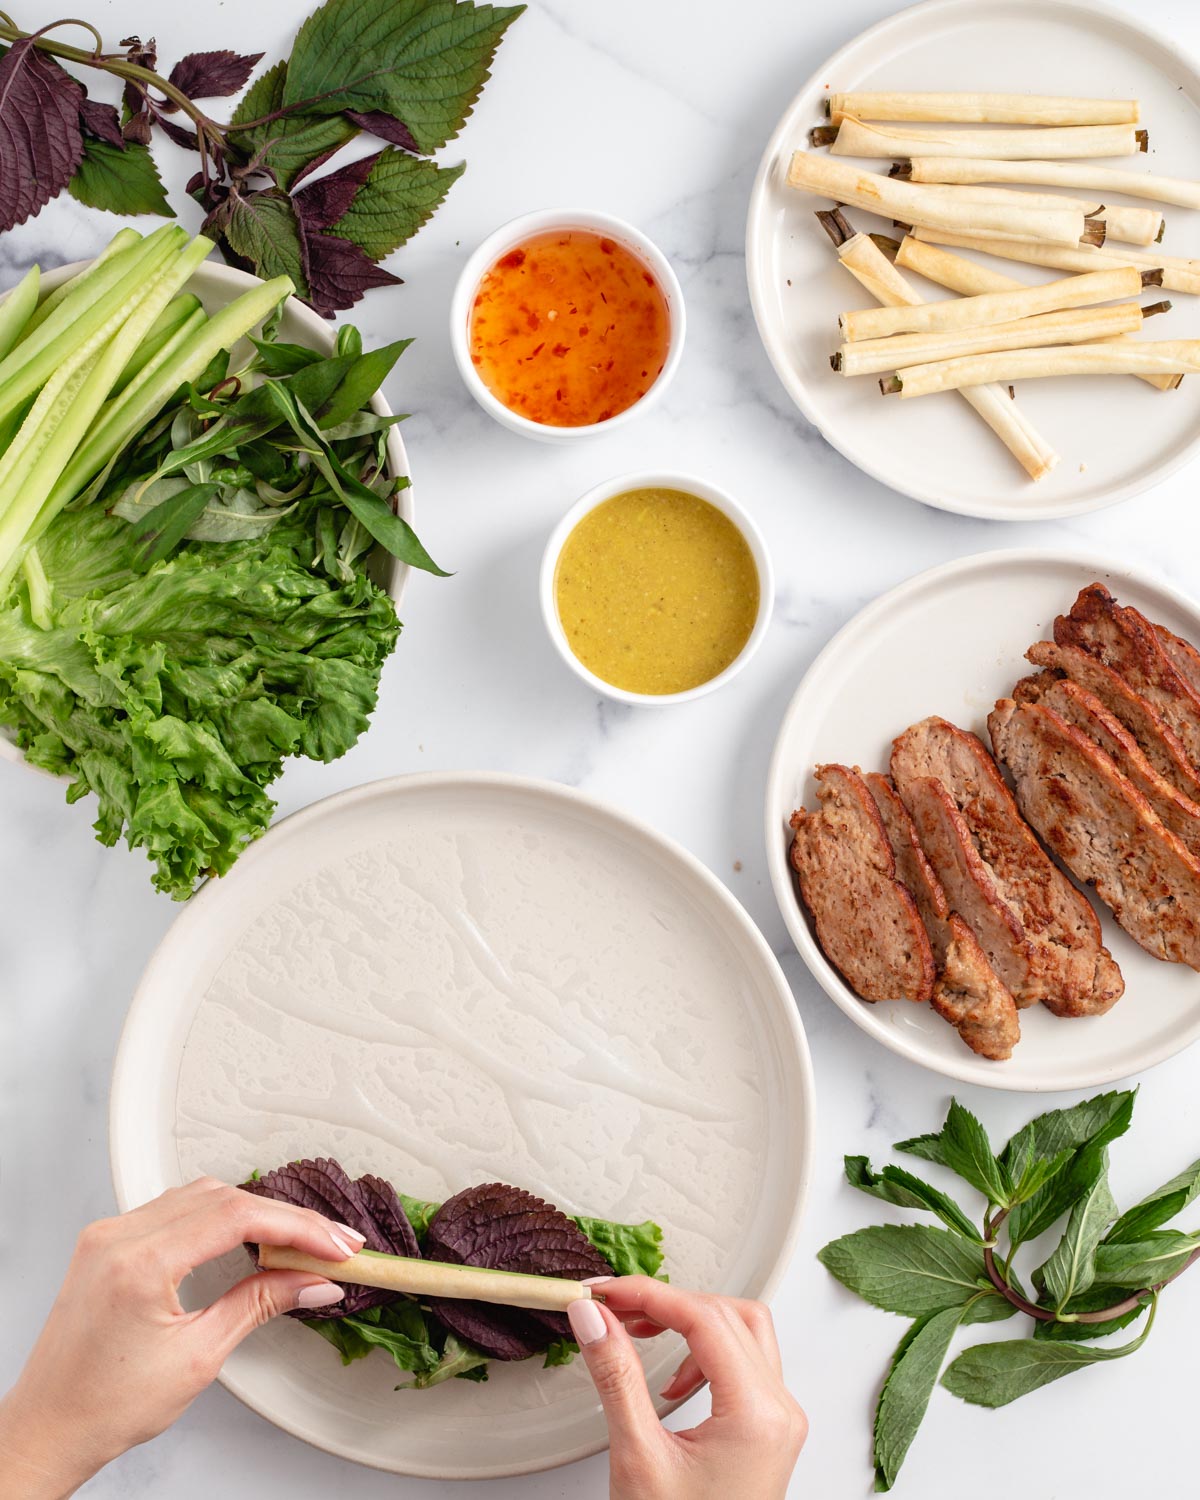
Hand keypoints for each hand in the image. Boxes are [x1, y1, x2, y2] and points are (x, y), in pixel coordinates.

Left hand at [0, 1178, 364, 1499]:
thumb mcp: (198, 1358)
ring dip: (253, 1211)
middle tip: (329, 1244)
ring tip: (296, 1241)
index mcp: (138, 1263)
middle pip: (223, 1198)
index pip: (237, 1217)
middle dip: (285, 1218)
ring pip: (200, 1195)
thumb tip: (312, 1282)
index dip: (297, 1227)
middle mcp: (118, 1237)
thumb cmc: (105, 1406)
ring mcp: (109, 1235)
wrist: (48, 1428)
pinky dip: (218, 1215)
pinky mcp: (108, 1242)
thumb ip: (260, 1305)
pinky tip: (245, 1234)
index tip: (335, 1245)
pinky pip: (174, 1207)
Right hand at [567, 1277, 806, 1499]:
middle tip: (616, 1307)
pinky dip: (708, 1355)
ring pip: (745, 1333)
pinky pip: (747, 1366)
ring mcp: (780, 1423)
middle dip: (669, 1303)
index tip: (604, 1292)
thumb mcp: (638, 1457)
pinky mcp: (769, 1434)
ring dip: (693, 1324)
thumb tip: (595, 1317)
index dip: (649, 1295)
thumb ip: (616, 1376)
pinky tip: (673, 1382)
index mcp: (757, 1414)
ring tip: (642, 1334)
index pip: (704, 1318)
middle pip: (729, 1315)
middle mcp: (780, 1412)